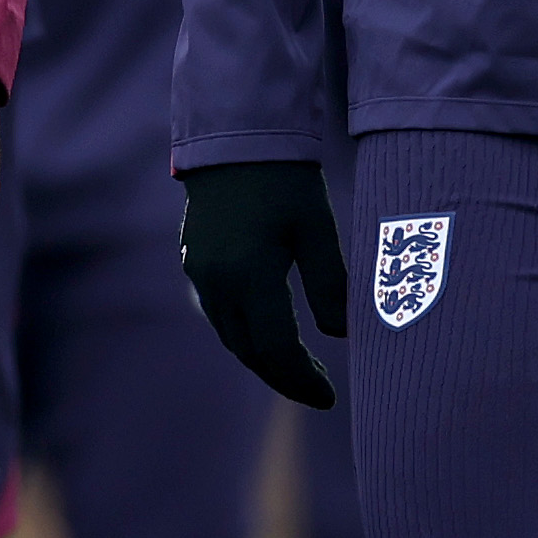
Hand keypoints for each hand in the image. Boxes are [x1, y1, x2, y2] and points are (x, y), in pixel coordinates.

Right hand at [178, 157, 347, 408]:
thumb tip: (342, 335)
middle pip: (250, 353)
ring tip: (300, 371)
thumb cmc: (284, 179)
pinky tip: (271, 337)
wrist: (233, 140)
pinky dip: (247, 337)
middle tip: (319, 393)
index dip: (303, 380)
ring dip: (265, 361)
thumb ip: (331, 284)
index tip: (329, 397)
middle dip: (285, 378)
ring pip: (232, 338)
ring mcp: (200, 276)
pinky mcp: (195, 265)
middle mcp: (217, 283)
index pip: (276, 349)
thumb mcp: (317, 228)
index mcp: (249, 275)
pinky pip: (220, 317)